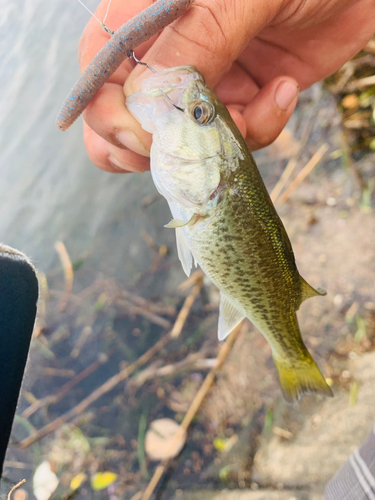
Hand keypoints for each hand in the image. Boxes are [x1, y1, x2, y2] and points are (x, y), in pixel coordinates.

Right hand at [79, 0, 374, 172]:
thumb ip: (197, 38)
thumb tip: (147, 96)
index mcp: (145, 18)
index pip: (98, 79)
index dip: (113, 117)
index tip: (152, 136)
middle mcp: (165, 57)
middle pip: (121, 125)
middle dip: (157, 147)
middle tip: (194, 138)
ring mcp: (199, 85)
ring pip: (175, 144)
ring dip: (217, 143)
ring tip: (256, 107)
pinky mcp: (234, 105)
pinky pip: (227, 142)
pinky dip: (259, 129)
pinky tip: (284, 90)